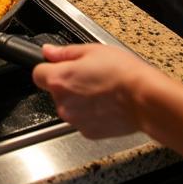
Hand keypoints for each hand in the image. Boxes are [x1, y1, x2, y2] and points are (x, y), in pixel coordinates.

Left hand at [33, 44, 149, 138]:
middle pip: (55, 91)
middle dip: (67, 83)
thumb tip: (48, 51)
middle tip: (88, 75)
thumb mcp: (91, 51)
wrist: (144, 100)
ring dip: (79, 99)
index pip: (37, 74)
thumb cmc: (122, 73)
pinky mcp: (89, 132)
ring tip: (101, 90)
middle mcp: (63, 103)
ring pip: (69, 106)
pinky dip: (90, 113)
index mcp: (60, 80)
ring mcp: (76, 120)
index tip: (59, 66)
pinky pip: (82, 119)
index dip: (48, 68)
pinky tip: (106, 104)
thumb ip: (64, 52)